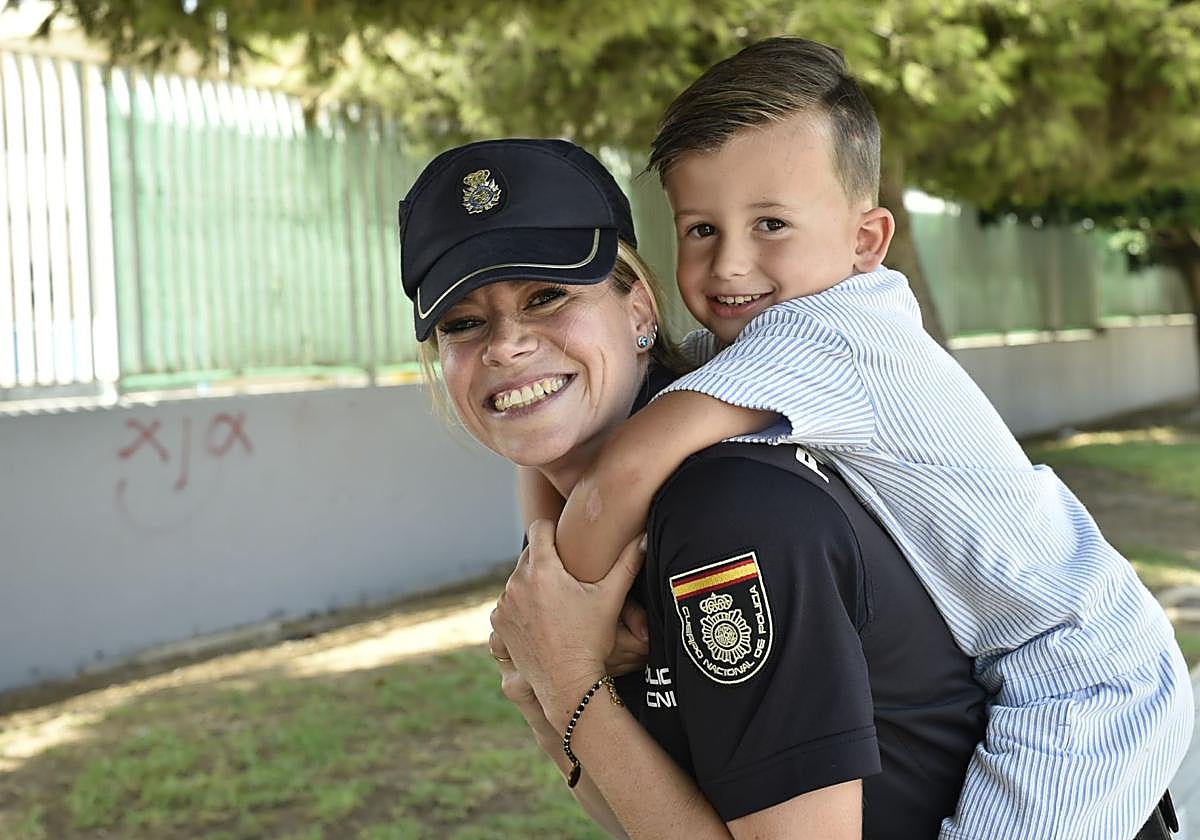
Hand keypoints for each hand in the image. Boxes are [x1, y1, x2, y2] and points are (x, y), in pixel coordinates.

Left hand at [491, 519, 645, 728]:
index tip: (564, 540)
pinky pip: (508, 603)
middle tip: (567, 576)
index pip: (538, 528)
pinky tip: (541, 619)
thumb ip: (627, 564)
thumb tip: (644, 538)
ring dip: (532, 584)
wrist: (568, 684)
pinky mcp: (499, 623)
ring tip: (555, 602)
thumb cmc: (591, 640)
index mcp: (542, 570)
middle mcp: (516, 583)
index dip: (553, 530)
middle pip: (529, 555)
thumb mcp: (611, 599)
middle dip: (546, 560)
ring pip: (518, 579)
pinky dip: (521, 605)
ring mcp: (504, 604)